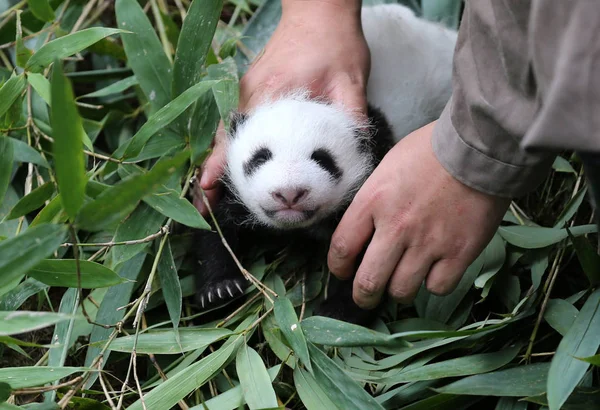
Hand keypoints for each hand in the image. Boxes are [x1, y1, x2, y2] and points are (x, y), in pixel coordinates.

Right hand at [195, 0, 369, 214]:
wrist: (319, 11)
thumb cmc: (336, 43)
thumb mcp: (351, 81)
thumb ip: (352, 120)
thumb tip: (356, 162)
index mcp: (271, 94)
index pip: (238, 136)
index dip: (221, 164)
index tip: (208, 189)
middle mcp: (250, 93)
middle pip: (223, 139)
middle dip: (211, 172)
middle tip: (205, 206)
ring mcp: (247, 90)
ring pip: (225, 133)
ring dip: (217, 162)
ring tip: (210, 194)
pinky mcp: (252, 89)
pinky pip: (234, 123)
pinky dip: (228, 147)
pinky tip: (230, 167)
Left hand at [327, 122, 510, 308]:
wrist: (479, 146)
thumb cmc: (429, 150)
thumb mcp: (387, 168)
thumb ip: (373, 202)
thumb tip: (364, 231)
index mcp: (373, 202)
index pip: (342, 248)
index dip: (338, 268)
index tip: (343, 272)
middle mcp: (396, 227)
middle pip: (368, 282)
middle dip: (363, 295)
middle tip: (367, 295)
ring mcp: (429, 243)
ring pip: (402, 290)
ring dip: (399, 290)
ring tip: (404, 280)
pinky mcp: (460, 252)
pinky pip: (438, 288)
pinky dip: (434, 284)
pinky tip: (435, 270)